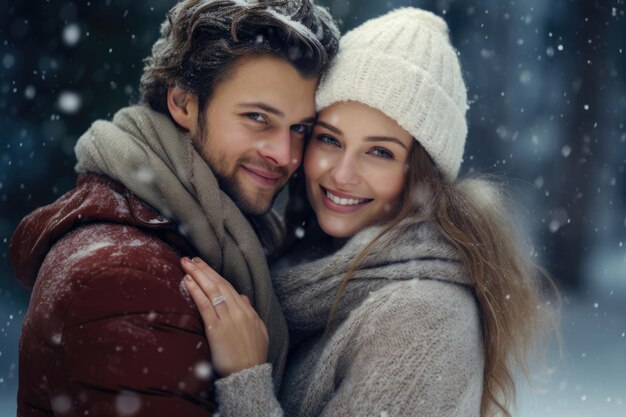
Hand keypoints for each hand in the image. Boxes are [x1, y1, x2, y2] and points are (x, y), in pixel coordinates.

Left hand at [181, 256, 268, 377]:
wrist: (249, 374)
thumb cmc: (253, 356)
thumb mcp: (259, 330)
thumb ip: (251, 312)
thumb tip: (243, 297)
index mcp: (247, 311)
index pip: (228, 287)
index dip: (214, 274)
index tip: (203, 265)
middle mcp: (238, 311)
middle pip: (219, 284)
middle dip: (204, 269)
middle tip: (190, 258)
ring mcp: (228, 319)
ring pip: (212, 291)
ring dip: (198, 275)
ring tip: (186, 264)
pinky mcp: (216, 329)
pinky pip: (205, 306)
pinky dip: (196, 292)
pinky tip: (188, 281)